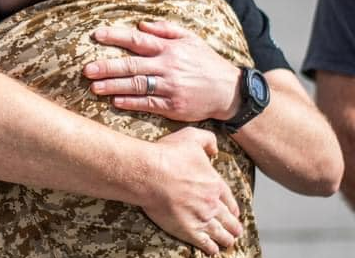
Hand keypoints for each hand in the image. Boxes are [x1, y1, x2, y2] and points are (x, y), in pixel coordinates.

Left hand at [83, 21, 240, 121]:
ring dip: (113, 87)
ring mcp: (170, 88)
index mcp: (169, 49)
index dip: (116, 36)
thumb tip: (140, 24)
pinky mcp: (173, 106)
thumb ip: (166, 30)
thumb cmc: (206, 63)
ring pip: (136, 86)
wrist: (230, 92)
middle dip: (107, 67)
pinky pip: (147, 104)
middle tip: (86, 69)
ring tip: (94, 87)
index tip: (96, 34)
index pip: (138, 39)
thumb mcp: (191, 40)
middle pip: (132, 65)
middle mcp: (168, 67)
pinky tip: (115, 101)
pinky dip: (130, 102)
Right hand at [140, 127, 242, 254]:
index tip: (235, 213)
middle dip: (233, 226)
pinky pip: (205, 244)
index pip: (230, 200)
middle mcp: (212, 204)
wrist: (147, 172)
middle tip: (236, 231)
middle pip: (228, 220)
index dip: (234, 208)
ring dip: (226, 239)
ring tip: (228, 242)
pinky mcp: (187, 230)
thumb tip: (215, 149)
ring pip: (220, 234)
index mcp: (214, 184)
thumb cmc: (166, 155)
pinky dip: (211, 248)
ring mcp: (201, 218)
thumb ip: (207, 140)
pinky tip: (213, 251)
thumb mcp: (190, 137)